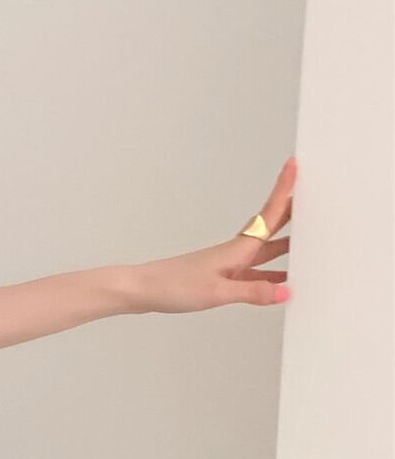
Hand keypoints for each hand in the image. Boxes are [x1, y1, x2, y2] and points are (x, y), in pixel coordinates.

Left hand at [126, 159, 295, 315]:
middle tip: (316, 198)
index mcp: (238, 248)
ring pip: (266, 251)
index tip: (295, 165)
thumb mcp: (217, 292)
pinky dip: (272, 275)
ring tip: (312, 242)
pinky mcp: (222, 278)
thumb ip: (252, 292)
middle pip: (272, 228)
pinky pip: (256, 272)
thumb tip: (286, 292)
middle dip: (294, 212)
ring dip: (288, 246)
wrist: (142, 290)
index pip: (269, 213)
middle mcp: (237, 251)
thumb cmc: (173, 286)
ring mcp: (230, 264)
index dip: (284, 189)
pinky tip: (281, 283)